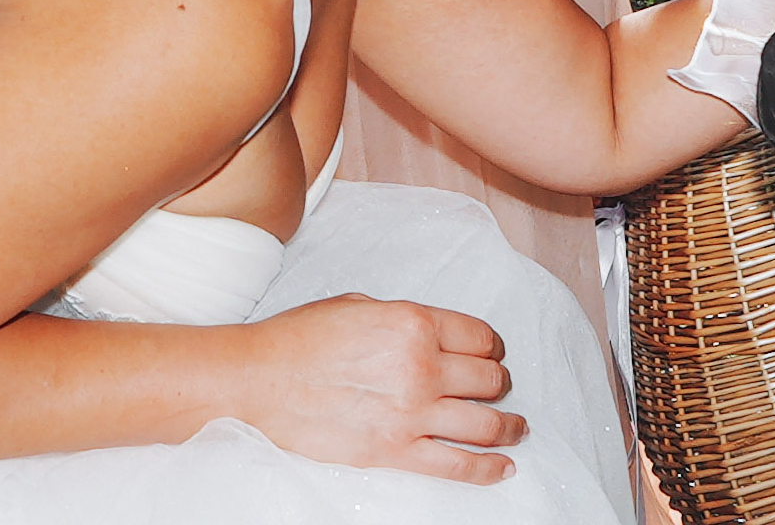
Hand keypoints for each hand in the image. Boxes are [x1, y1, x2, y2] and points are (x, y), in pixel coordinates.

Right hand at [234, 294, 524, 484]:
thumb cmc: (297, 341)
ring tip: (517, 428)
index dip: (493, 347)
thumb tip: (430, 335)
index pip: (479, 337)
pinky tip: (504, 466)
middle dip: (500, 384)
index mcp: (412, 323)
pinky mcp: (395, 450)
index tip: (493, 355)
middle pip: (490, 379)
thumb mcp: (358, 307)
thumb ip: (403, 321)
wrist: (257, 379)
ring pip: (487, 423)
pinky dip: (490, 468)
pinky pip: (460, 465)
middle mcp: (420, 366)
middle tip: (499, 389)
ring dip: (510, 426)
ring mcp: (411, 412)